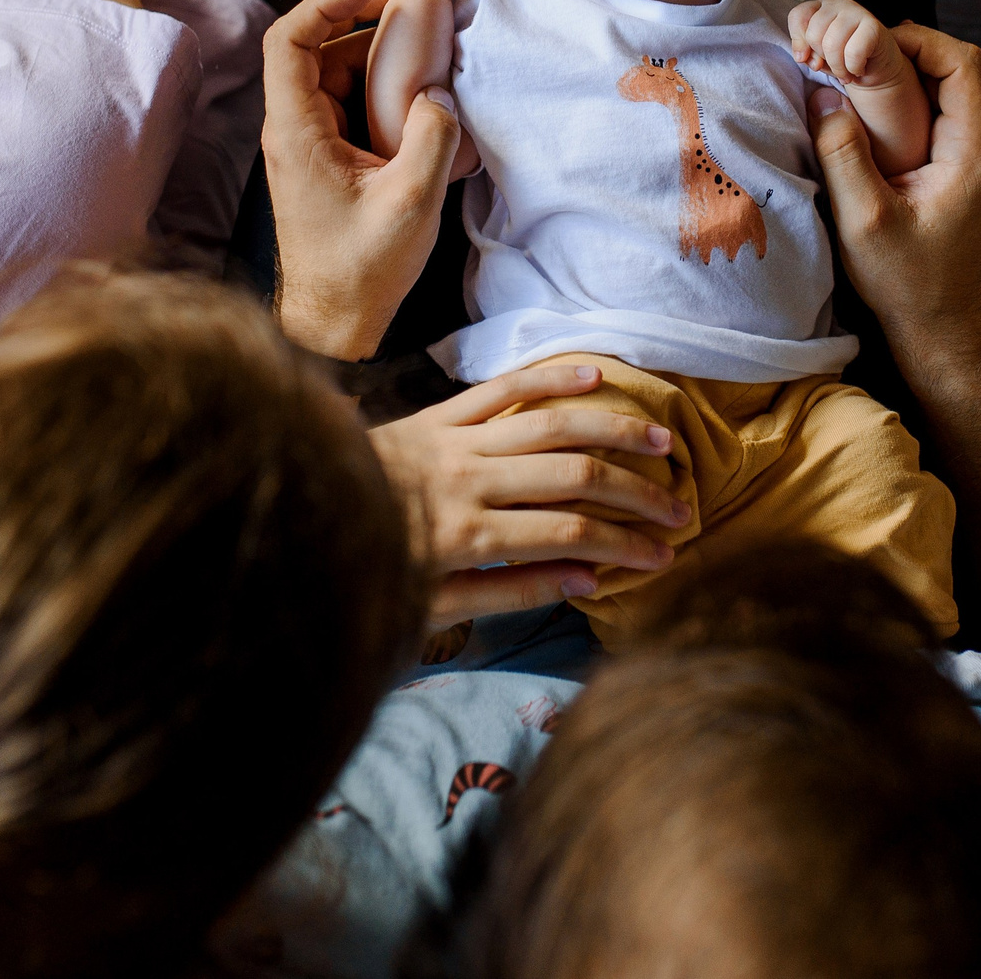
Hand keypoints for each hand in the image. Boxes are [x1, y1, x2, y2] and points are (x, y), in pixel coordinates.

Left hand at [264, 0, 460, 360]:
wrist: (334, 324)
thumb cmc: (362, 271)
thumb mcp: (411, 204)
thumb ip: (432, 140)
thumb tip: (439, 95)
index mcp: (296, 133)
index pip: (288, 41)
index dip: (325, 3)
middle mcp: (291, 132)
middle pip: (315, 50)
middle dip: (363, 26)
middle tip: (417, 17)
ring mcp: (305, 147)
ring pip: (333, 77)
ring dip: (374, 61)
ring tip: (426, 57)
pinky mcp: (323, 163)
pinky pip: (345, 106)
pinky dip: (377, 92)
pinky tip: (417, 102)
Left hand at [370, 362, 685, 629]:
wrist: (299, 510)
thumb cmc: (366, 571)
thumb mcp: (429, 605)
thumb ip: (508, 591)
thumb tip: (586, 580)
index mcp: (465, 535)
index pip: (569, 536)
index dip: (624, 546)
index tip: (664, 557)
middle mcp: (466, 480)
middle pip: (573, 477)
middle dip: (635, 493)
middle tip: (680, 509)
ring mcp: (453, 439)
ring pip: (550, 423)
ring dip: (612, 430)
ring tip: (660, 441)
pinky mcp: (438, 413)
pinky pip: (502, 387)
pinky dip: (551, 377)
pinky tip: (596, 373)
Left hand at [788, 0, 907, 91]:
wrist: (876, 68)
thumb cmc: (843, 59)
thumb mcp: (818, 57)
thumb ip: (806, 54)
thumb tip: (803, 57)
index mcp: (819, 8)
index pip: (798, 16)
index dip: (798, 41)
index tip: (806, 59)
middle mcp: (836, 4)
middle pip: (814, 33)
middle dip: (821, 58)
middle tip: (834, 66)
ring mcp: (856, 11)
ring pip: (831, 43)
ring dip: (837, 67)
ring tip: (845, 72)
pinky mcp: (873, 25)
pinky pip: (853, 52)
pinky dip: (853, 68)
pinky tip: (858, 68)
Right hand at [806, 23, 980, 374]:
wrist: (941, 324)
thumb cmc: (907, 281)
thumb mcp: (863, 222)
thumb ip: (842, 154)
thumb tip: (822, 94)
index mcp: (975, 153)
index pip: (963, 63)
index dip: (916, 39)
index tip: (865, 43)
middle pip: (958, 65)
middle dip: (905, 49)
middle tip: (853, 55)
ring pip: (950, 84)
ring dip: (905, 72)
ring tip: (854, 77)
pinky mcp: (967, 164)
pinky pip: (943, 109)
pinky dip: (908, 97)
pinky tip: (868, 108)